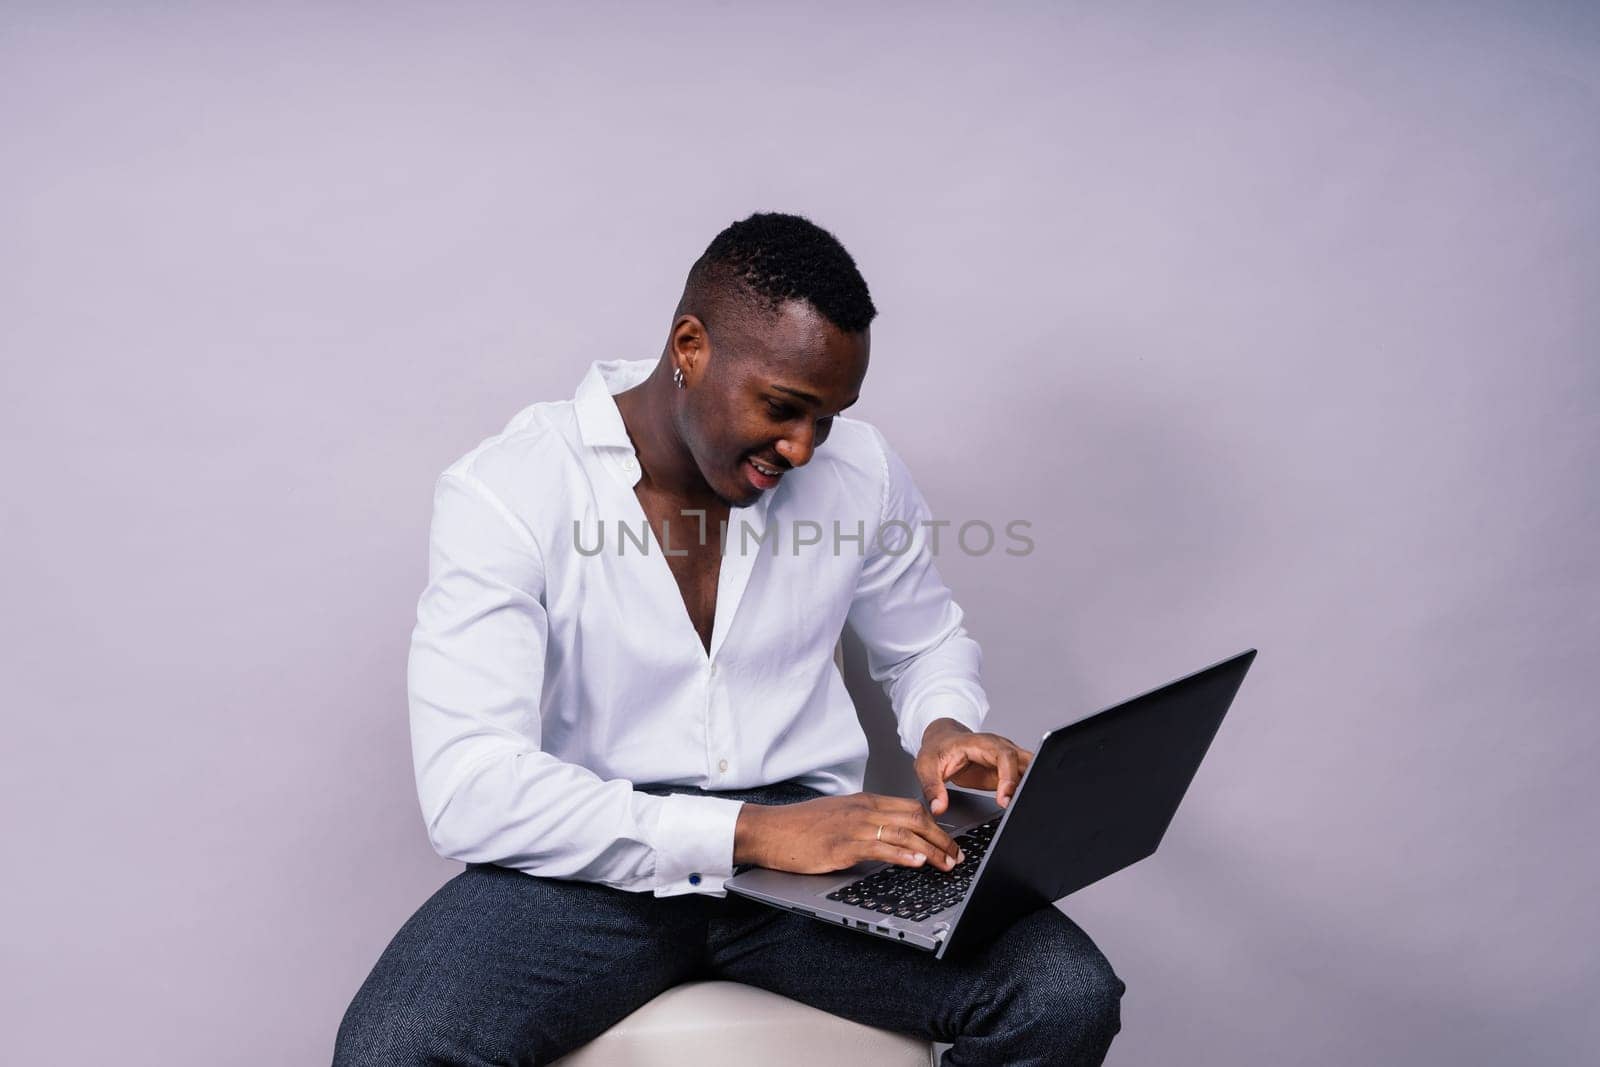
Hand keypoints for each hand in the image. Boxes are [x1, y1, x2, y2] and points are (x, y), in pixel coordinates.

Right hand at [734, 793, 963, 873]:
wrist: (769, 830)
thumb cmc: (799, 826)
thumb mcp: (837, 816)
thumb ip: (862, 821)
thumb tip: (886, 837)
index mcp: (863, 801)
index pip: (909, 806)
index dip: (934, 823)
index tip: (947, 839)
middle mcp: (862, 810)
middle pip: (915, 818)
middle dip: (941, 837)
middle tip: (956, 855)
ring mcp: (853, 827)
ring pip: (904, 834)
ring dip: (931, 850)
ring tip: (946, 864)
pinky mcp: (843, 846)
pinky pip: (881, 848)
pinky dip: (903, 855)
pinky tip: (917, 863)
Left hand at [915, 718, 1034, 815]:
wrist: (942, 742)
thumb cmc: (937, 749)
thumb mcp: (926, 766)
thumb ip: (932, 787)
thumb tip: (938, 808)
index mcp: (982, 744)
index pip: (1005, 756)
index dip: (1009, 776)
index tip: (1005, 799)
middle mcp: (1000, 749)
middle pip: (1025, 760)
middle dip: (1029, 781)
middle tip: (1023, 806)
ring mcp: (1007, 761)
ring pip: (1031, 770)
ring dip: (1031, 788)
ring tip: (1025, 809)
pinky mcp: (1008, 774)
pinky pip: (1025, 781)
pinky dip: (1026, 793)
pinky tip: (1022, 808)